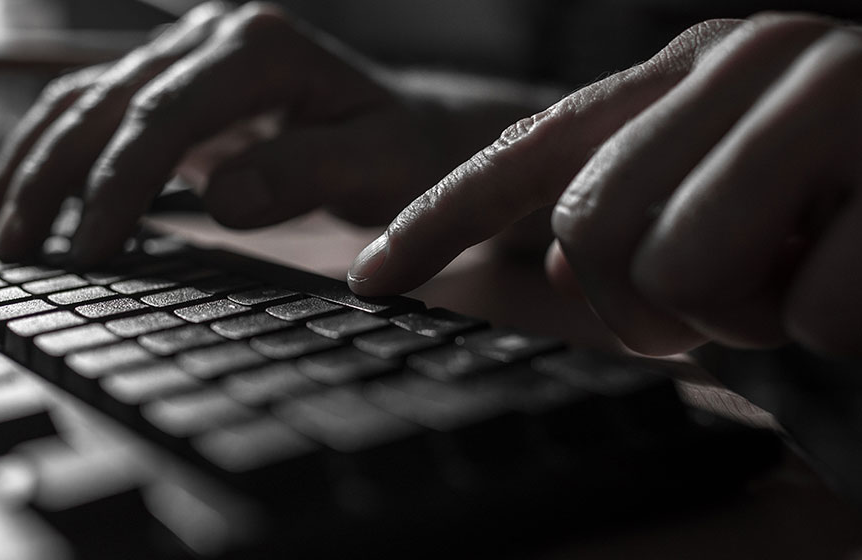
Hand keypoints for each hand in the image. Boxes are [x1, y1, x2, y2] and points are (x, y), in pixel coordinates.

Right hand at [0, 2, 496, 265]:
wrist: (411, 126)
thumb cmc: (401, 150)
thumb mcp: (378, 165)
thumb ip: (306, 173)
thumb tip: (221, 199)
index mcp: (260, 49)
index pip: (166, 113)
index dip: (119, 182)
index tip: (90, 249)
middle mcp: (212, 36)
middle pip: (107, 101)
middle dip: (52, 176)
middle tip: (13, 249)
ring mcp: (185, 54)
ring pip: (83, 98)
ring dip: (33, 162)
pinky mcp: (170, 83)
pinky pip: (92, 108)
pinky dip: (51, 151)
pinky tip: (22, 196)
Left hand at [349, 13, 861, 356]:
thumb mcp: (747, 207)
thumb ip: (646, 216)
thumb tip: (542, 269)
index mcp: (692, 74)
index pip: (527, 155)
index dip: (438, 223)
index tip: (371, 278)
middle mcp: (749, 62)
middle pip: (589, 233)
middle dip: (650, 307)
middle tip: (733, 303)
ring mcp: (834, 96)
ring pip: (681, 272)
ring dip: (751, 318)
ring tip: (809, 280)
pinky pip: (811, 312)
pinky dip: (845, 331)